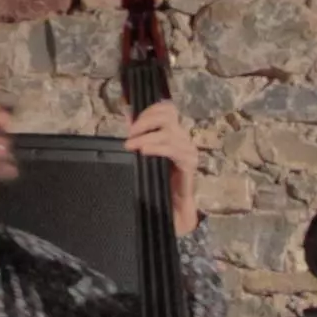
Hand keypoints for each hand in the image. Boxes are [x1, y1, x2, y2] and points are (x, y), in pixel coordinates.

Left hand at [123, 98, 199, 234]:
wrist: (174, 207)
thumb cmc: (159, 180)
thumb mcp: (147, 153)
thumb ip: (140, 134)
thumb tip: (127, 114)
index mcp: (174, 133)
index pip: (167, 109)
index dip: (149, 110)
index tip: (131, 121)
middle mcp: (183, 138)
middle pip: (168, 115)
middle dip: (146, 120)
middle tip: (130, 134)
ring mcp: (188, 150)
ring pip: (168, 133)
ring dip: (146, 136)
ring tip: (131, 145)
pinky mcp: (189, 163)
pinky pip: (172, 150)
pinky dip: (157, 148)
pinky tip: (144, 151)